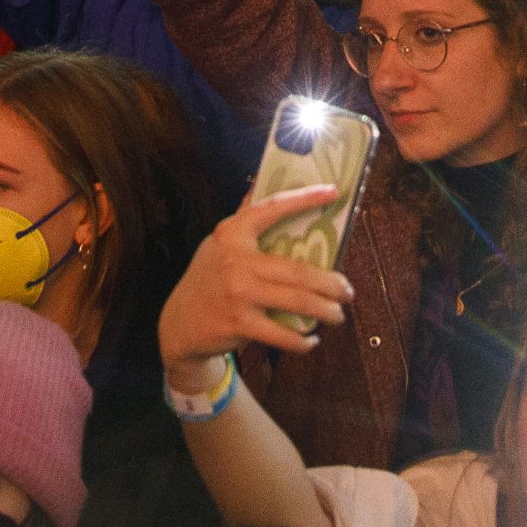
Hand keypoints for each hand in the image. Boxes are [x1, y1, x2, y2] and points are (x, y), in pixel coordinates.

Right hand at [159, 186, 353, 369]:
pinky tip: (311, 340)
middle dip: (332, 283)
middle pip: (300, 270)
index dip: (305, 198)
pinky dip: (303, 340)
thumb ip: (243, 222)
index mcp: (232, 233)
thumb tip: (260, 185)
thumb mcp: (219, 245)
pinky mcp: (239, 323)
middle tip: (348, 291)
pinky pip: (283, 333)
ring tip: (338, 315)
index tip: (333, 192)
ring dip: (326, 311)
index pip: (273, 208)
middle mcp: (236, 259)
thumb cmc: (208, 279)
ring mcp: (238, 292)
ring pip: (298, 301)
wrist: (178, 324)